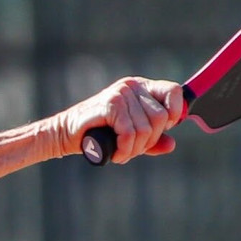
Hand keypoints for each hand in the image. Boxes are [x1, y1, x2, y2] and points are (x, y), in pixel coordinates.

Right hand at [52, 77, 185, 163]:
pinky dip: (125, 149)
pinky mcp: (110, 104)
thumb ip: (152, 140)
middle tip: (133, 150)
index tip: (164, 129)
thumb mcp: (130, 137)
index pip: (173, 92)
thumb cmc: (98, 134)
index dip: (175, 113)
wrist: (65, 135)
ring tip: (121, 153)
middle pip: (161, 117)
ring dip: (135, 149)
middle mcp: (132, 86)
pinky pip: (130, 133)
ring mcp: (121, 93)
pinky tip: (116, 154)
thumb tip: (171, 144)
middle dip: (149, 141)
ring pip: (146, 129)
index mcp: (140, 88)